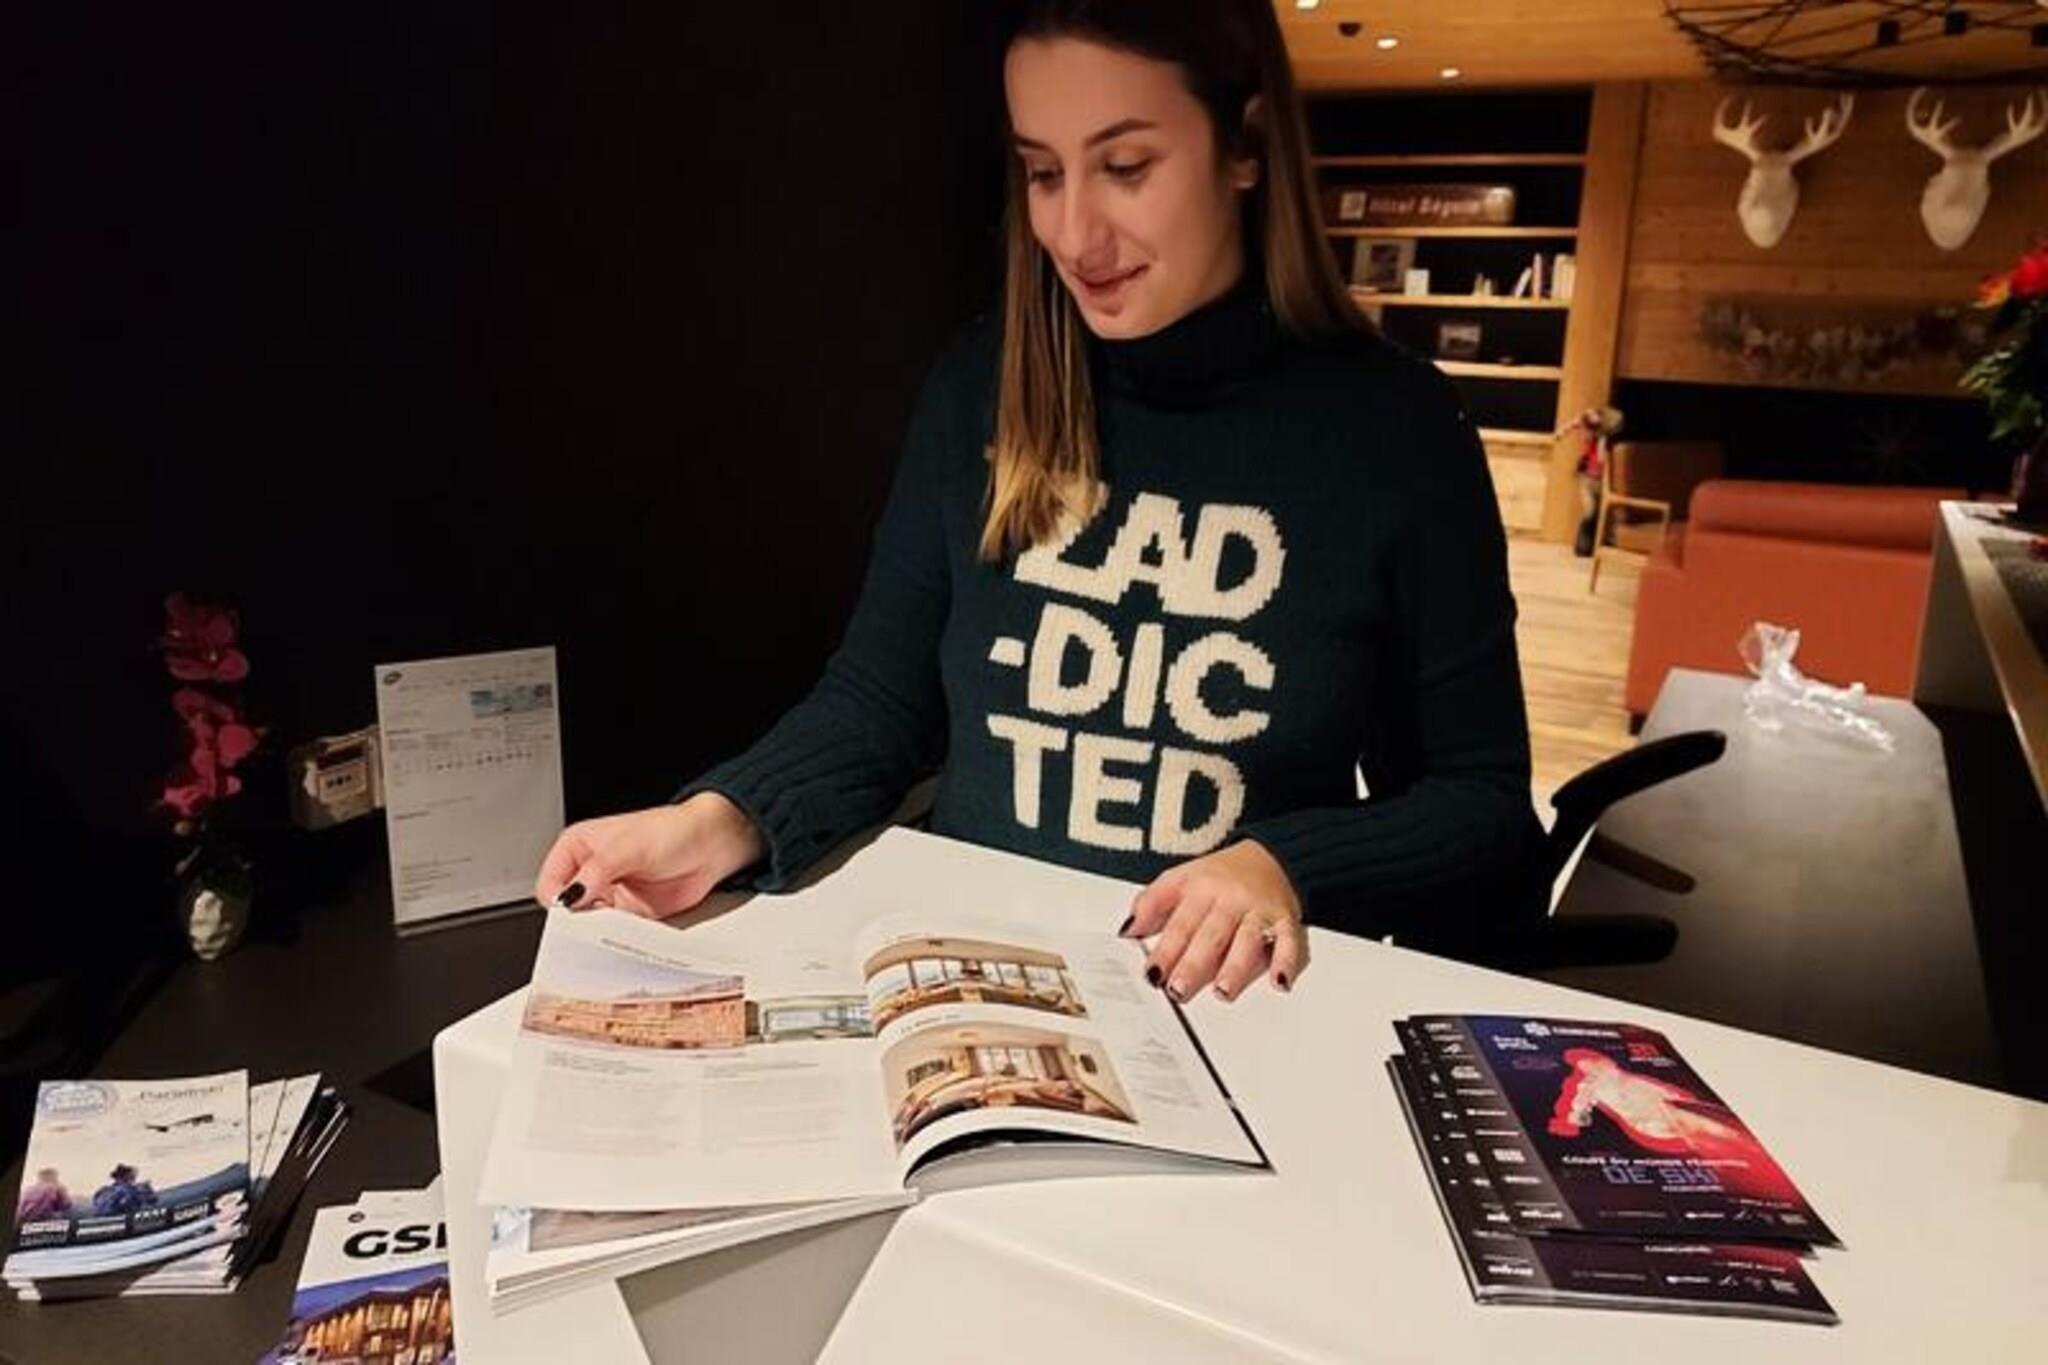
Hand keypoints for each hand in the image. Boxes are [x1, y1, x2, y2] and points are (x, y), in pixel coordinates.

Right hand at [533, 792, 764, 918]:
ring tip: (614, 929)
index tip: (573, 910)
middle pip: (567, 909)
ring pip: (590, 925)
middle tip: (592, 927)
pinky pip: (615, 934)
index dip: (560, 900)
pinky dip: (620, 939)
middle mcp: (590, 873)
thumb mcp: (629, 847)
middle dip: (576, 922)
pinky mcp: (630, 914)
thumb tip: (570, 895)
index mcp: (577, 848)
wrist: (711, 845)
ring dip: (599, 932)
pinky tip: (628, 936)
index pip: (550, 883)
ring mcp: (609, 895)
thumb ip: (596, 872)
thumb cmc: (672, 831)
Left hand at [1122, 839, 1306, 1001]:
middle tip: (1179, 990)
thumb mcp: (1180, 879)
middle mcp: (1229, 899)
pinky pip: (1289, 941)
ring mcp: (1258, 910)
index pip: (1180, 923)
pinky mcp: (1286, 920)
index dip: (1165, 949)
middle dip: (1194, 964)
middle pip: (1211, 934)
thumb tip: (1128, 930)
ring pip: (1248, 940)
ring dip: (1236, 967)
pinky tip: (1278, 981)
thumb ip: (1152, 903)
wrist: (1270, 856)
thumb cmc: (1219, 876)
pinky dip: (1286, 961)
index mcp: (1200, 888)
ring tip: (1223, 991)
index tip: (1152, 973)